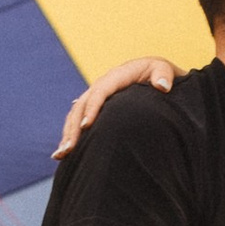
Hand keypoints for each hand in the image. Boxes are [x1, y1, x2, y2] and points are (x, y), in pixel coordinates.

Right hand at [54, 57, 177, 156]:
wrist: (155, 74)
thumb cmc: (160, 73)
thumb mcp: (164, 70)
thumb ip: (164, 75)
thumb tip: (162, 86)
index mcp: (117, 76)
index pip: (100, 92)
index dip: (92, 108)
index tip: (86, 126)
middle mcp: (102, 85)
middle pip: (82, 105)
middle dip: (73, 127)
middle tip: (68, 148)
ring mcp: (96, 96)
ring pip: (75, 114)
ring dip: (67, 134)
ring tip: (61, 155)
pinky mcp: (95, 107)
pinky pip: (77, 119)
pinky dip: (70, 134)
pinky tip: (63, 153)